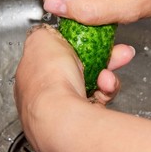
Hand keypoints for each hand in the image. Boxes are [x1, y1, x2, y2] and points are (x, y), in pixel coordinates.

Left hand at [14, 25, 134, 151]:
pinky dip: (107, 89)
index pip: (55, 54)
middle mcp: (46, 92)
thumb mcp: (41, 39)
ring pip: (92, 83)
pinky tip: (107, 84)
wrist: (62, 116)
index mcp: (31, 72)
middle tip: (118, 52)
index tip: (91, 38)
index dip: (76, 44)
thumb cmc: (48, 79)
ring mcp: (64, 107)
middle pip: (78, 67)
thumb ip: (45, 33)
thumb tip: (48, 31)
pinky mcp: (82, 119)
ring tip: (116, 67)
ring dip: (107, 72)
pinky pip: (100, 98)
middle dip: (102, 57)